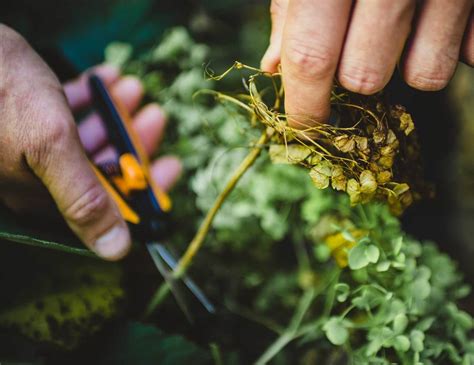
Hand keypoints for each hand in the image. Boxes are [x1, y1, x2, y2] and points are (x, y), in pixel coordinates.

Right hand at [0, 24, 180, 259]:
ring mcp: (31, 147)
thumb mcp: (51, 146)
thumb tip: (115, 251)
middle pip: (102, 168)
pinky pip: (66, 112)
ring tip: (134, 89)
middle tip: (156, 116)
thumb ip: (84, 198)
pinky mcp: (24, 117)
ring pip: (86, 137)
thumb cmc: (1, 93)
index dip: (143, 188)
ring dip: (114, 114)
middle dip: (131, 142)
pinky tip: (106, 76)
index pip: (108, 205)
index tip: (171, 166)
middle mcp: (38, 178)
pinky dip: (89, 97)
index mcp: (43, 195)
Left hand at [261, 0, 473, 126]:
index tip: (303, 126)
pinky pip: (472, 51)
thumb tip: (275, 66)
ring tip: (401, 28)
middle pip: (366, 76)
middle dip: (355, 78)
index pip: (311, 58)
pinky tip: (440, 13)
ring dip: (406, 66)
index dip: (305, 105)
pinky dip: (454, 44)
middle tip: (357, 47)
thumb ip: (291, 6)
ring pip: (425, 75)